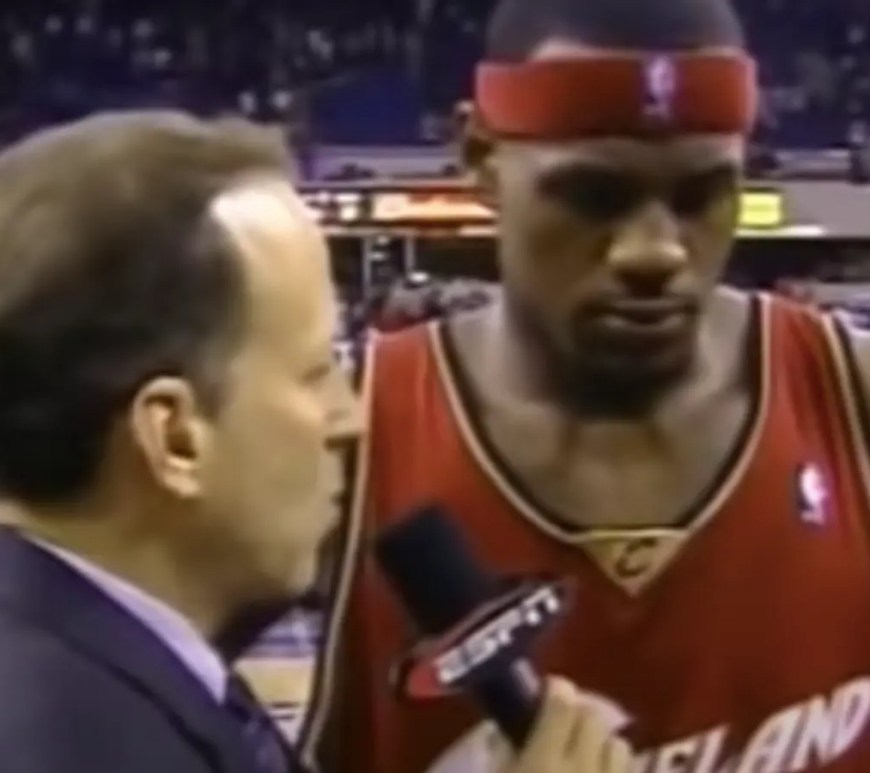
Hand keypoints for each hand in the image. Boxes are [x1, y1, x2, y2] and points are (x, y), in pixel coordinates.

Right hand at [496, 677, 633, 772]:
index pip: (561, 704)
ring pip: (618, 744)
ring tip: (586, 755)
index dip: (556, 689)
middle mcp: (580, 770)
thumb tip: (505, 728)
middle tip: (563, 724)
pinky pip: (631, 772)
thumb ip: (502, 755)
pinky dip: (616, 769)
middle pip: (593, 717)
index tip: (548, 689)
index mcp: (542, 763)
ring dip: (602, 744)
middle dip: (579, 714)